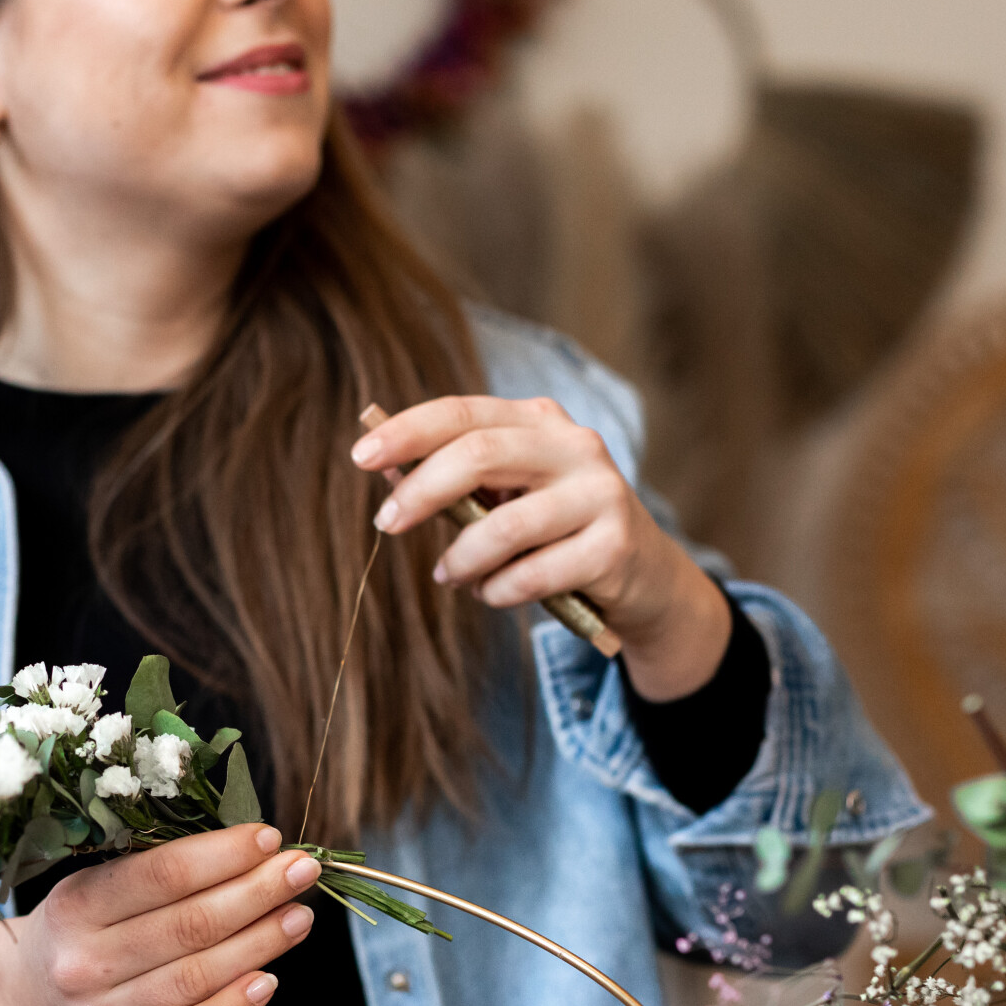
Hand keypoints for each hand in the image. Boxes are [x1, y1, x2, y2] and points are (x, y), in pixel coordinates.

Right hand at [0, 825, 320, 1005]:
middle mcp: (83, 963)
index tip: (270, 838)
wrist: (22, 1003)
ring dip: (258, 944)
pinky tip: (268, 980)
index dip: (222, 855)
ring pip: (195, 977)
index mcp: (75, 906)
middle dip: (256, 893)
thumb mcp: (94, 886)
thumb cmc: (78, 931)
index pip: (161, 876)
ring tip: (299, 917)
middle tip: (302, 871)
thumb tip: (252, 849)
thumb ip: (157, 871)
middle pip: (188, 926)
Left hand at [352, 396, 730, 699]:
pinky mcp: (616, 546)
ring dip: (461, 558)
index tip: (360, 456)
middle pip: (481, 452)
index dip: (408, 431)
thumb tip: (389, 478)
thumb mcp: (507, 499)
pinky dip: (498, 590)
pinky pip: (535, 573)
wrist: (644, 577)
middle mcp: (575, 446)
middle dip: (422, 490)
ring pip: (506, 525)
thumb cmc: (556, 534)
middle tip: (387, 525)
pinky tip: (492, 593)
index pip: (464, 412)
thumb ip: (459, 485)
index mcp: (540, 421)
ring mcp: (601, 493)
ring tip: (448, 576)